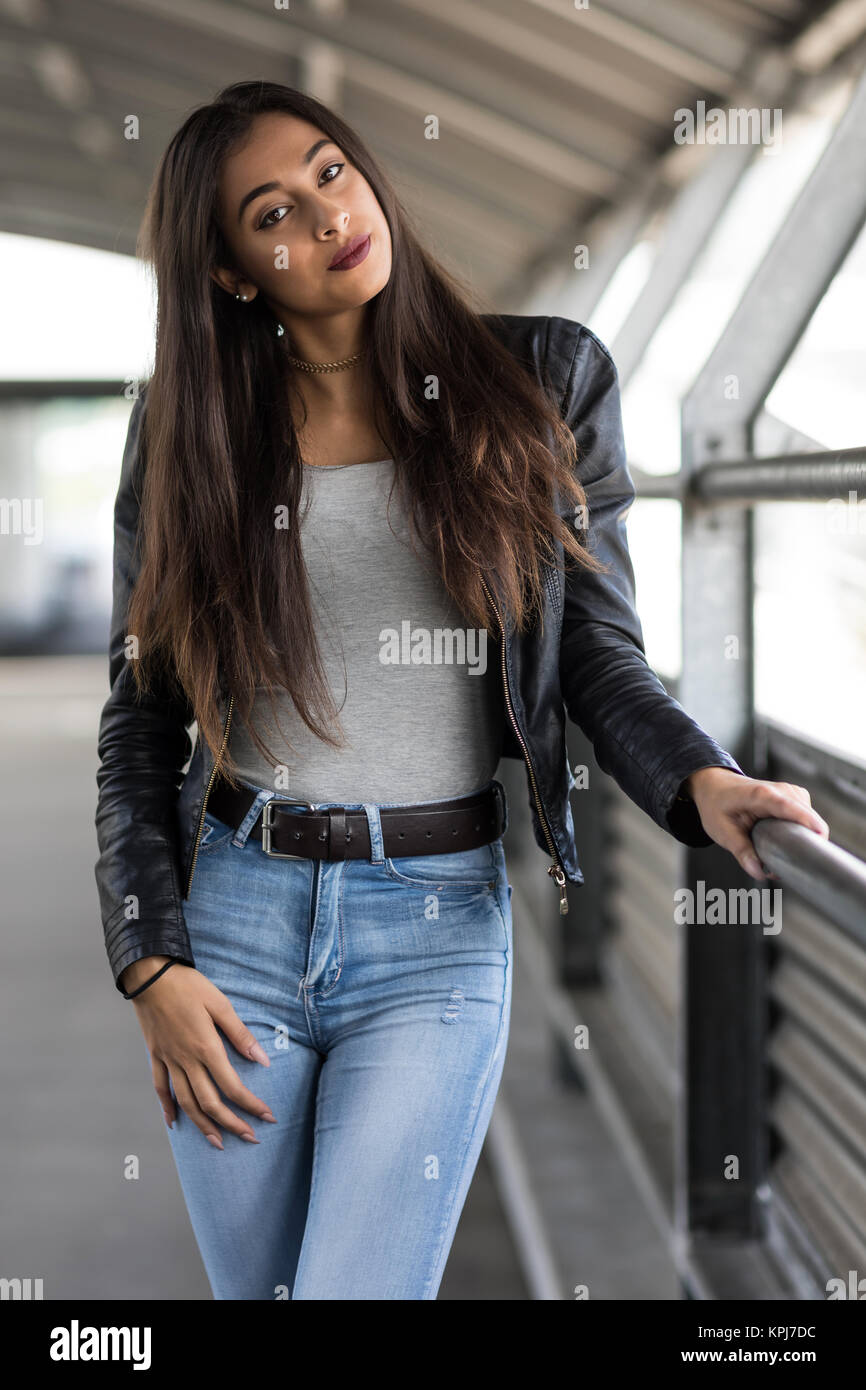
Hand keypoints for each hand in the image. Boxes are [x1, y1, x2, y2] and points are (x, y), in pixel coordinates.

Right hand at [125, 957, 276, 1148]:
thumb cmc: (188, 985)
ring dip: (202, 1125)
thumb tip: (262, 1060)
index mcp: (206, 1047)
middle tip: (251, 1138)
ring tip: (218, 1142)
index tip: (268, 1117)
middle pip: (210, 1102)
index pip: (232, 1086)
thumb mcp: (220, 1003)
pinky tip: (174, 1122)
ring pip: (186, 1102)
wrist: (149, 975)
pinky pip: (160, 1087)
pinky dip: (167, 1107)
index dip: (251, 1105)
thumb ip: (240, 1034)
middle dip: (232, 1124)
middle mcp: (186, 1060)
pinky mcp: (156, 1055)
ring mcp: (168, 1060)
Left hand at [681, 766, 829, 879]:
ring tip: (779, 851)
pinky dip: (801, 831)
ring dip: (801, 838)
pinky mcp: (795, 798)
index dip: (807, 821)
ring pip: (810, 820)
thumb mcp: (721, 830)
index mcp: (761, 796)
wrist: (716, 785)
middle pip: (807, 817)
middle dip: (802, 842)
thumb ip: (741, 851)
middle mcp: (781, 790)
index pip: (790, 807)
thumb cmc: (717, 804)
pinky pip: (807, 818)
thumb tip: (758, 871)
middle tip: (781, 863)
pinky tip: (785, 839)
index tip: (820, 837)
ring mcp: (791, 793)